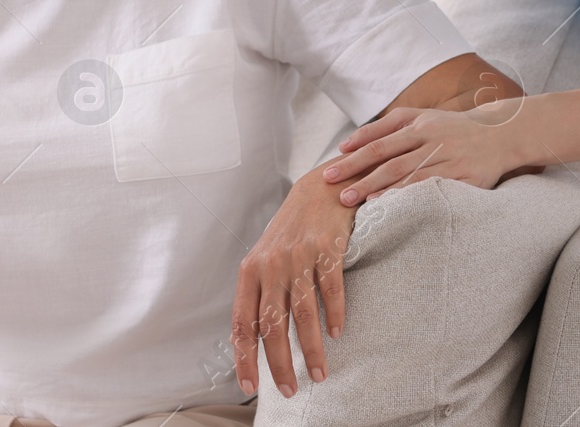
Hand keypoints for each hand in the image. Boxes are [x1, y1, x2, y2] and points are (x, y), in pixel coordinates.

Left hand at [232, 168, 355, 398]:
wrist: (319, 189)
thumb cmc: (290, 231)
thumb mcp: (265, 259)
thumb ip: (259, 294)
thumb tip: (251, 340)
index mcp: (250, 271)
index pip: (243, 322)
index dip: (245, 357)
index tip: (250, 385)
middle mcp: (271, 265)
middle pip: (272, 325)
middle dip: (279, 363)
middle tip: (289, 390)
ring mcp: (298, 257)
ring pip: (302, 314)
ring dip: (312, 350)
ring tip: (319, 374)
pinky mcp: (326, 249)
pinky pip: (330, 290)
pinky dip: (334, 315)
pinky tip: (336, 334)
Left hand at [319, 99, 539, 203]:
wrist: (500, 133)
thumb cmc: (452, 128)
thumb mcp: (422, 117)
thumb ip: (387, 127)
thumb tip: (348, 144)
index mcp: (418, 122)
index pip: (379, 137)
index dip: (354, 152)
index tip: (331, 165)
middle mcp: (430, 136)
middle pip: (386, 155)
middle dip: (356, 171)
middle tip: (332, 186)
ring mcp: (446, 156)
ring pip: (404, 172)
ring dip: (375, 186)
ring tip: (351, 199)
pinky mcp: (462, 175)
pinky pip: (428, 186)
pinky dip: (404, 194)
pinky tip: (386, 202)